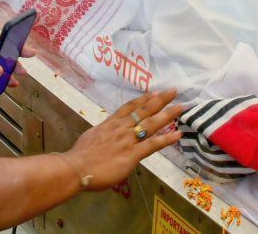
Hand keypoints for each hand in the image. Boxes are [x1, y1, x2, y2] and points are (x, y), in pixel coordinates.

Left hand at [0, 41, 32, 125]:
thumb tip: (0, 67)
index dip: (10, 42)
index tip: (24, 45)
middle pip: (0, 53)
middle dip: (15, 53)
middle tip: (30, 55)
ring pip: (0, 64)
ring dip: (12, 67)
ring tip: (22, 73)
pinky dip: (7, 78)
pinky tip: (13, 83)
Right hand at [64, 90, 183, 190]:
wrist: (77, 167)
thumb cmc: (80, 156)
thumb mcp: (91, 137)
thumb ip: (103, 133)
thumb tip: (106, 133)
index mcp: (110, 124)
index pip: (129, 107)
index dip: (143, 99)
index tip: (154, 92)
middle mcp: (121, 128)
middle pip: (144, 111)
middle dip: (160, 100)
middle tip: (173, 91)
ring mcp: (128, 140)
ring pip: (151, 124)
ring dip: (167, 114)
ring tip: (180, 107)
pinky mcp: (132, 154)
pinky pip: (152, 144)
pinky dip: (166, 139)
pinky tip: (177, 135)